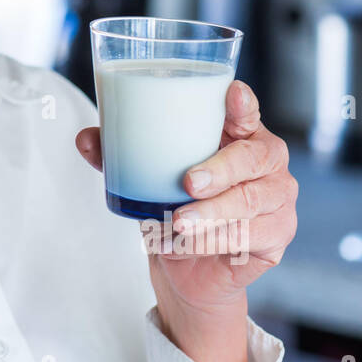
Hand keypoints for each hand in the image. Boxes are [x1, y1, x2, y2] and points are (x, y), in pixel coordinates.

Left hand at [74, 79, 298, 311]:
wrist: (187, 267)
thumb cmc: (174, 206)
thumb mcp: (146, 176)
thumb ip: (119, 154)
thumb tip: (84, 138)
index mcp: (239, 134)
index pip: (247, 112)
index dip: (243, 103)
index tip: (232, 93)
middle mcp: (266, 162)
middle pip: (255, 157)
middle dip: (221, 169)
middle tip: (188, 182)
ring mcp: (277, 198)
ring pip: (250, 201)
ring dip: (212, 213)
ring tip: (179, 223)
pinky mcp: (276, 235)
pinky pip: (249, 237)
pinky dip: (211, 242)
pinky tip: (182, 245)